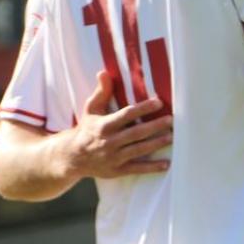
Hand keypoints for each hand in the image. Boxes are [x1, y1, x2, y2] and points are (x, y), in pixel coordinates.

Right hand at [57, 71, 172, 178]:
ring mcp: (113, 157)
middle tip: (171, 120)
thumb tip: (104, 72)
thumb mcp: (91, 109)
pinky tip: (166, 164)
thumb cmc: (87, 129)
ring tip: (171, 137)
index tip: (158, 102)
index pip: (126, 115)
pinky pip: (136, 169)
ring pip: (138, 150)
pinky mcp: (117, 171)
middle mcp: (109, 142)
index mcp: (104, 125)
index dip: (143, 108)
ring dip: (155, 144)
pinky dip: (151, 167)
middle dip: (154, 126)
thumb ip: (101, 92)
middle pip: (135, 133)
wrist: (72, 157)